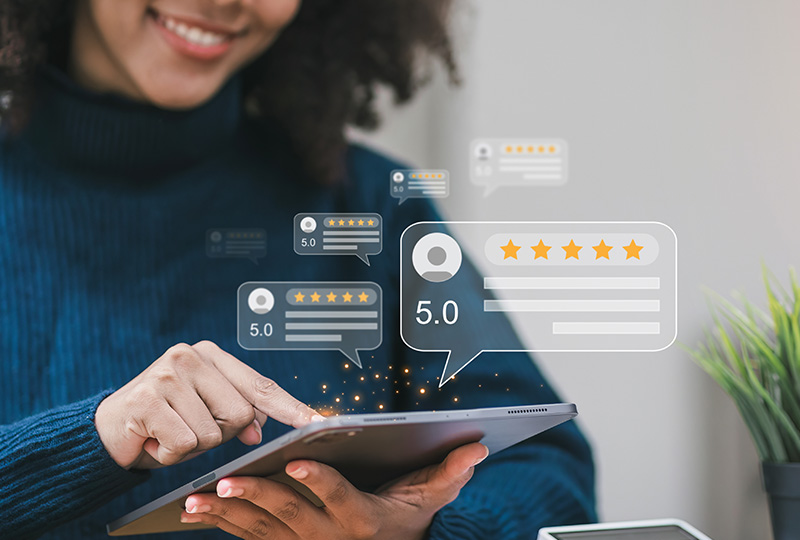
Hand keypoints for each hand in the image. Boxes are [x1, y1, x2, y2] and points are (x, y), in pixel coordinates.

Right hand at [95, 340, 321, 469]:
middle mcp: (191, 355)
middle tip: (186, 428)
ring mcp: (169, 373)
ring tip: (167, 432)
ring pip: (212, 433)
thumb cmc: (164, 421)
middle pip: (240, 414)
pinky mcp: (148, 397)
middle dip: (217, 435)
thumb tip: (258, 429)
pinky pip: (184, 444)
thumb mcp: (205, 414)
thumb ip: (236, 414)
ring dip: (190, 446)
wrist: (107, 430)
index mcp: (211, 354)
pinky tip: (152, 440)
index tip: (316, 422)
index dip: (290, 407)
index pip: (260, 385)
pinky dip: (169, 454)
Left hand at [179, 442, 488, 539]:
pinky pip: (251, 538)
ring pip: (262, 529)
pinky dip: (224, 524)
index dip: (319, 480)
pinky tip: (199, 510)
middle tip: (227, 479)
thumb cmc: (406, 522)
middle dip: (257, 497)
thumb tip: (476, 449)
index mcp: (363, 519)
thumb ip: (450, 473)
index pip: (340, 498)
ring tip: (198, 498)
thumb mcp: (429, 499)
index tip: (297, 460)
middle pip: (290, 515)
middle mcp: (330, 537)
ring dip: (229, 513)